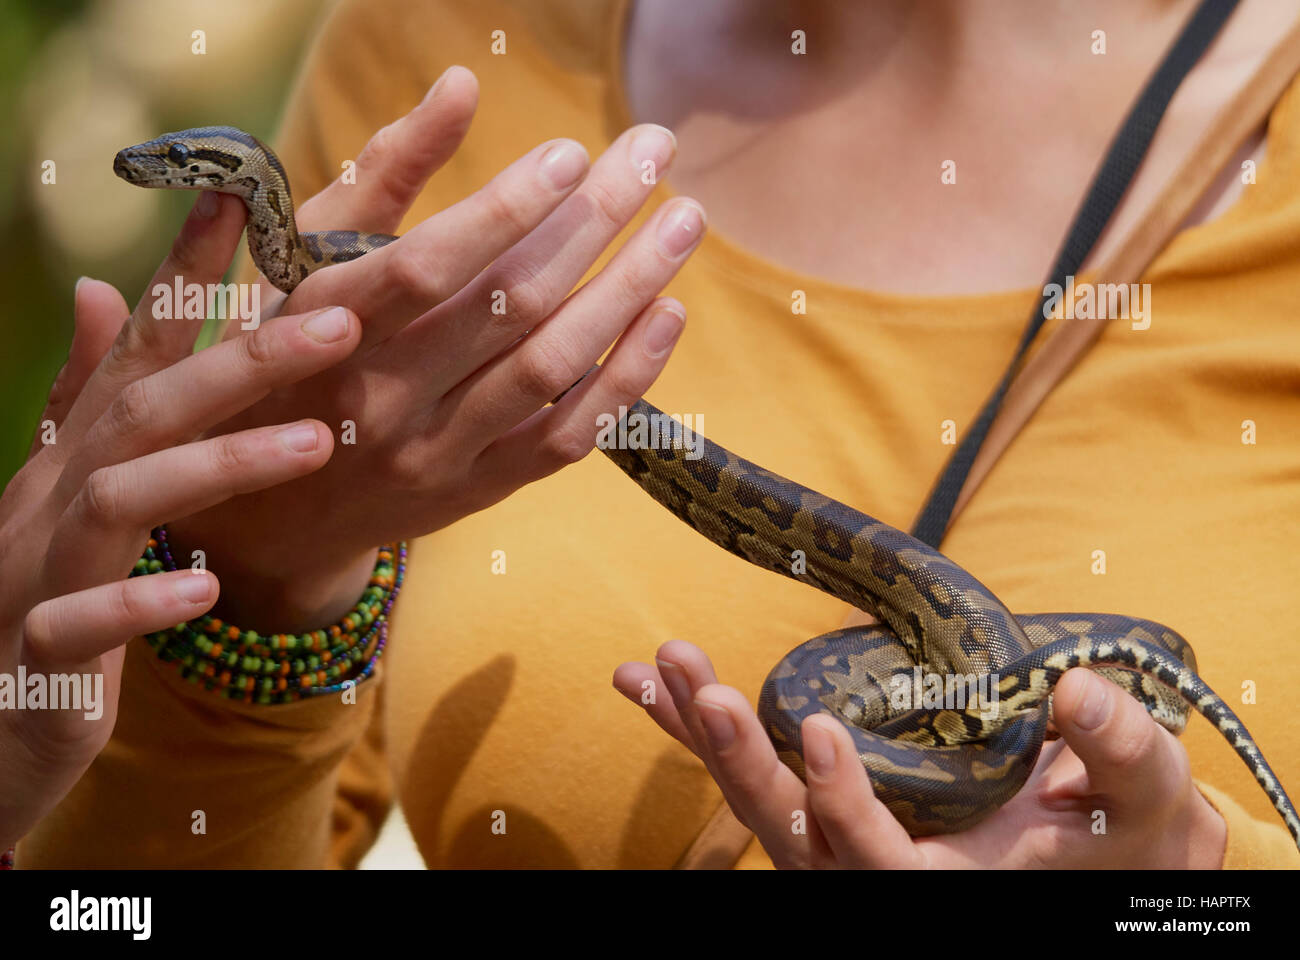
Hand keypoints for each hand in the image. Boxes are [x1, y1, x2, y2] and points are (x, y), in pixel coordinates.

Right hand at [0, 194, 363, 844]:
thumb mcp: (66, 487)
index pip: (139, 349)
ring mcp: (40, 572)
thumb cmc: (39, 591)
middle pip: (148, 407)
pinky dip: (140, 601)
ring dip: (215, 466)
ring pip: (117, 499)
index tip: (245, 200)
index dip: (187, 274)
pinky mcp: (38, 658)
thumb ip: (86, 394)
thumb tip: (100, 290)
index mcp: (80, 456)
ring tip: (310, 444)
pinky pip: (82, 626)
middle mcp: (57, 495)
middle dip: (242, 360)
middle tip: (342, 321)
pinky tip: (202, 586)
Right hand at [170, 66, 703, 629]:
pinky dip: (625, 378)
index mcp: (326, 326)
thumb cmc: (290, 358)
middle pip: (509, 305)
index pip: (426, 265)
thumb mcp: (302, 262)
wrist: (272, 512)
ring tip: (683, 221)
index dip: (505, 208)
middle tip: (654, 154)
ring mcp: (433, 452)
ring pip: (550, 368)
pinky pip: (566, 439)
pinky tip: (668, 312)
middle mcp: (381, 397)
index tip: (572, 151)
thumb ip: (380, 173)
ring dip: (627, 289)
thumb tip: (462, 85)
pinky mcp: (475, 492)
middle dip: (593, 222)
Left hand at [614, 639, 1227, 867]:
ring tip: (658, 666)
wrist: (1092, 840)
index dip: (847, 807)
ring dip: (699, 737)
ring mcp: (838, 840)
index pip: (881, 865)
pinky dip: (693, 729)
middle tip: (704, 693)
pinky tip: (647, 680)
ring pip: (753, 805)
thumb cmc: (1122, 824)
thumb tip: (1075, 690)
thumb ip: (1120, 749)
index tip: (822, 733)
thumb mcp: (1142, 794)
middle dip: (743, 766)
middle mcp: (879, 868)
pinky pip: (747, 773)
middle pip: (791, 836)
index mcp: (952, 878)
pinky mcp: (819, 805)